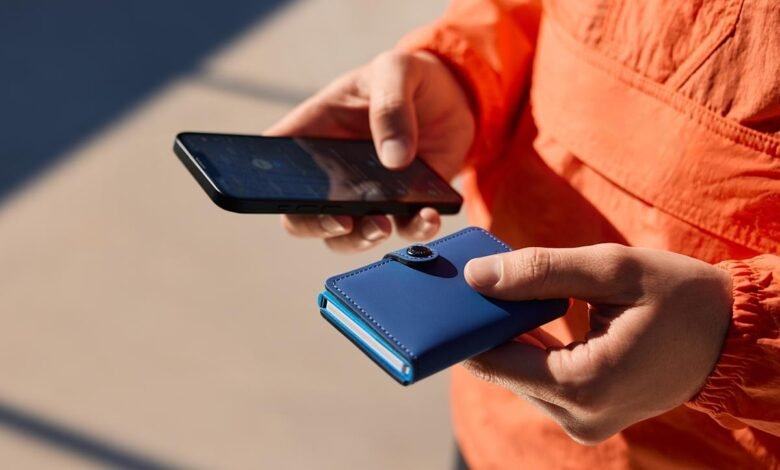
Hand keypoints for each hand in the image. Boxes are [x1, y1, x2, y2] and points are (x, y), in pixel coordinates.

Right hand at [266, 50, 474, 251]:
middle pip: (301, 215)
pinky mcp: (404, 205)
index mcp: (314, 133)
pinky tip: (428, 217)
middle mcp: (332, 172)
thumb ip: (390, 105)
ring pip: (346, 235)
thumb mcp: (396, 70)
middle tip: (342, 221)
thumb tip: (394, 158)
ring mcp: (366, 194)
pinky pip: (403, 229)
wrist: (455, 95)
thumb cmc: (408, 78)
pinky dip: (415, 230)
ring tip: (383, 226)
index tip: (282, 193)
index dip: (262, 184)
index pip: (274, 163)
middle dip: (315, 225)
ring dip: (360, 240)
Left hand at [462, 244, 732, 443]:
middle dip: (485, 327)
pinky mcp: (586, 416)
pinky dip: (528, 350)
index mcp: (584, 383)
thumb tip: (477, 275)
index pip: (494, 360)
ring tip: (498, 294)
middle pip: (502, 369)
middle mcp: (578, 414)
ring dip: (506, 337)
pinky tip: (523, 316)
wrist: (730, 337)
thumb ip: (540, 271)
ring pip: (518, 376)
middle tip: (473, 284)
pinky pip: (540, 381)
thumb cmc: (679, 297)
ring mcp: (583, 421)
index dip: (466, 325)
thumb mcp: (611, 270)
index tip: (449, 294)